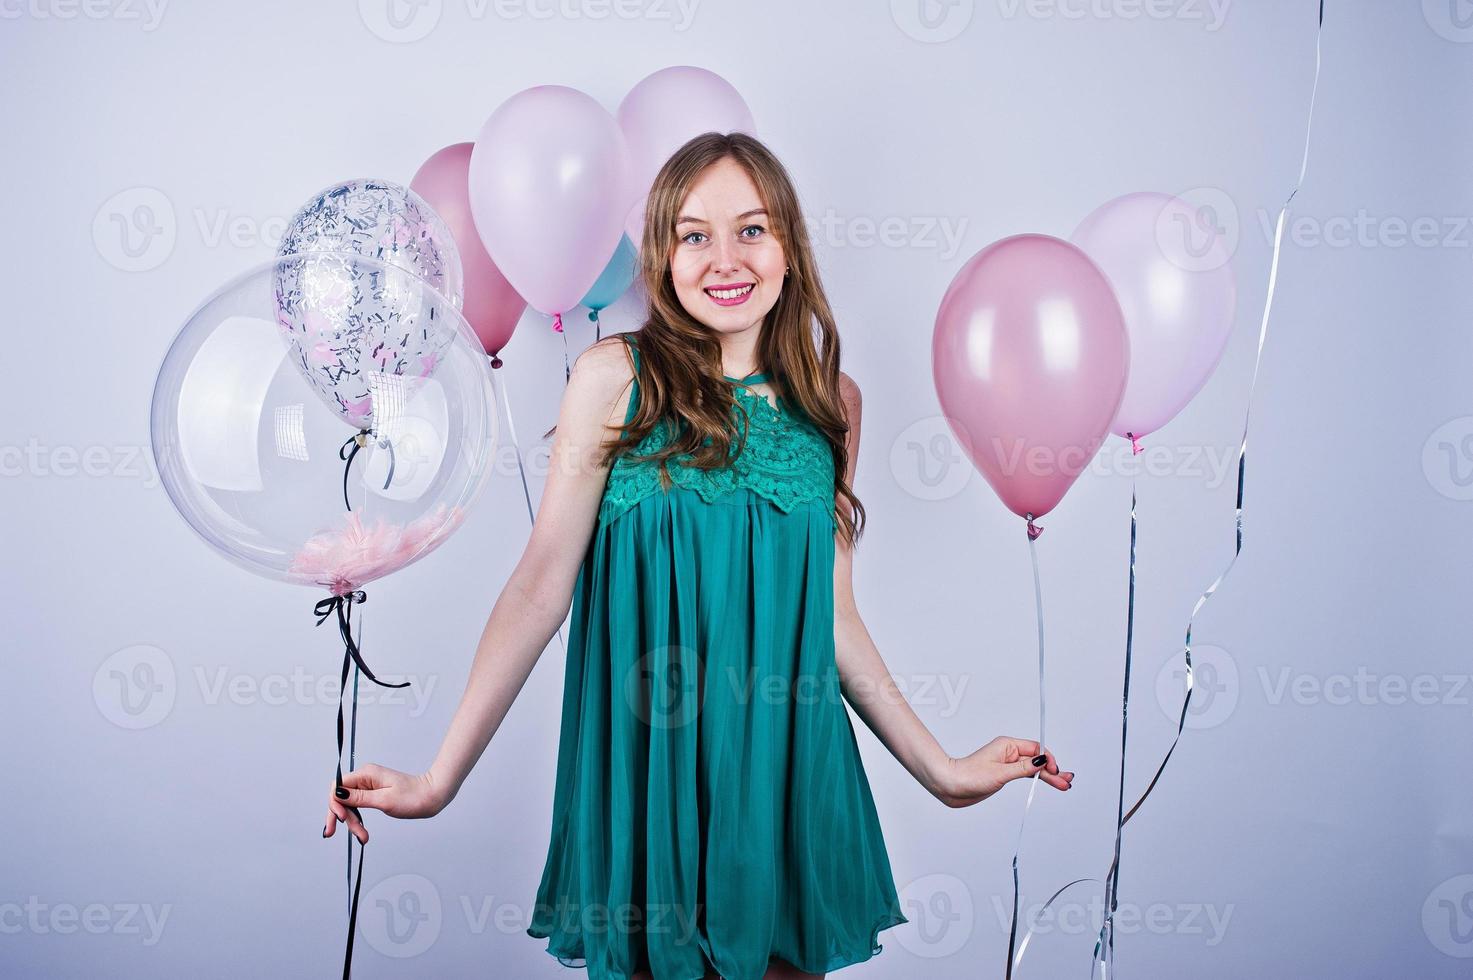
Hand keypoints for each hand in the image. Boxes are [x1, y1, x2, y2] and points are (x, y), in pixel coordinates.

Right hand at [323, 764, 451, 843]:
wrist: (432, 796)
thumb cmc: (413, 797)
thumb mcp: (384, 800)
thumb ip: (359, 798)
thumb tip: (337, 794)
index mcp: (366, 774)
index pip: (337, 786)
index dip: (335, 804)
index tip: (342, 819)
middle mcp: (365, 778)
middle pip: (341, 798)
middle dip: (344, 818)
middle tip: (356, 834)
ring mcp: (368, 786)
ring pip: (349, 805)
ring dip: (352, 822)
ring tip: (363, 837)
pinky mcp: (373, 794)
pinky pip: (358, 807)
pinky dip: (358, 820)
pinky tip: (362, 832)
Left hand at [930, 737, 1073, 808]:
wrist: (951, 786)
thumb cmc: (969, 776)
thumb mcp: (1000, 773)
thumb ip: (1023, 768)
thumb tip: (1042, 761)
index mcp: (1008, 745)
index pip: (1036, 749)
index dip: (1048, 760)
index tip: (1055, 772)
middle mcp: (1009, 753)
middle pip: (1037, 759)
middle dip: (1053, 770)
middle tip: (1067, 781)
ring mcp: (1007, 764)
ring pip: (1033, 768)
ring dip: (1048, 776)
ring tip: (1064, 785)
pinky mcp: (1004, 775)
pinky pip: (1026, 775)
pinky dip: (1037, 779)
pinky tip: (1047, 782)